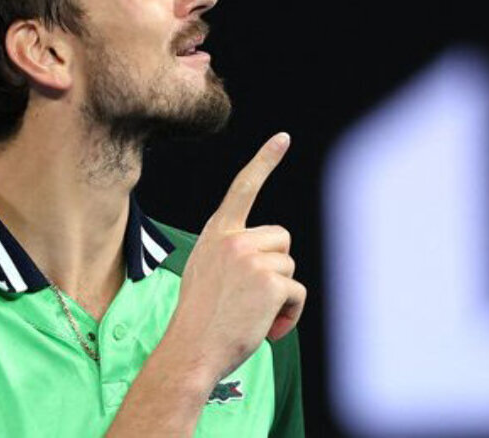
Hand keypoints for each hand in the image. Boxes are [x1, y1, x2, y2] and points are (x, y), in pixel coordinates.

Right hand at [164, 132, 305, 383]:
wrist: (191, 349)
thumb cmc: (200, 319)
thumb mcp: (205, 272)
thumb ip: (229, 254)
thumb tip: (261, 256)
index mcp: (216, 234)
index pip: (243, 188)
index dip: (265, 161)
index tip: (283, 138)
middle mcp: (233, 239)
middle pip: (282, 238)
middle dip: (277, 266)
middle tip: (251, 296)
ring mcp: (251, 258)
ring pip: (290, 267)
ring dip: (282, 294)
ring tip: (254, 314)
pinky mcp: (270, 281)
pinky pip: (297, 292)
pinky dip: (289, 314)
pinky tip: (265, 326)